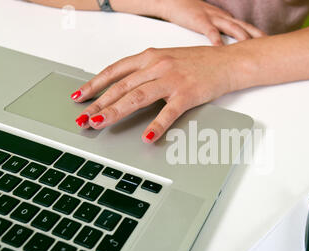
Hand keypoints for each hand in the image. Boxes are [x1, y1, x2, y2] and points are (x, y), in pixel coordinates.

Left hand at [73, 46, 240, 141]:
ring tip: (100, 123)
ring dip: (116, 111)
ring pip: (137, 96)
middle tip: (83, 118)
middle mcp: (157, 66)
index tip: (80, 96)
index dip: (95, 84)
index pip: (115, 71)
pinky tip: (148, 137)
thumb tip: (127, 87)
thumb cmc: (200, 62)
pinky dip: (157, 125)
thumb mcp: (168, 59)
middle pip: (121, 86)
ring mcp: (172, 80)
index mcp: (150, 57)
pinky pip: (168, 112)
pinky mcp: (188, 94)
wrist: (228, 62)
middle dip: (98, 103)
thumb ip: (147, 71)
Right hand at [153, 0, 265, 44]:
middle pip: (246, 28)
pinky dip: (217, 40)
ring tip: (253, 50)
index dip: (260, 37)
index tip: (272, 48)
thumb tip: (229, 55)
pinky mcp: (200, 20)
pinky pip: (210, 31)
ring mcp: (213, 18)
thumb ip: (221, 37)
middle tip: (272, 49)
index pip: (248, 29)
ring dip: (244, 39)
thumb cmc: (192, 15)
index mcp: (227, 20)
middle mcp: (223, 18)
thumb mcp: (211, 25)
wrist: (173, 1)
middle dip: (259, 38)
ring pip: (233, 28)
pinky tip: (221, 49)